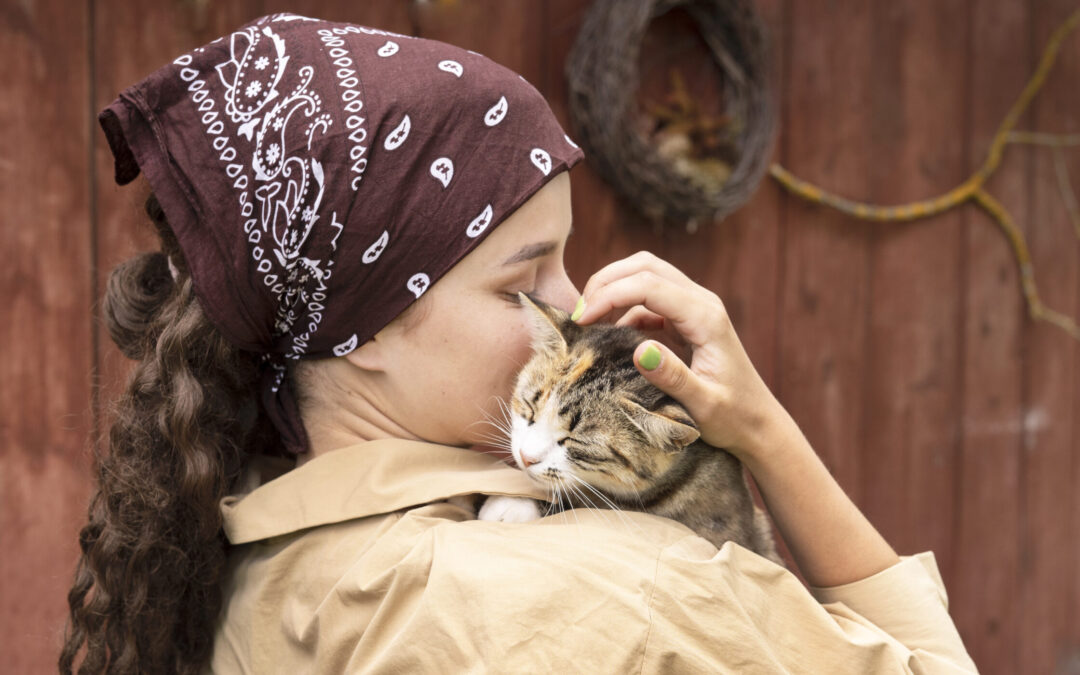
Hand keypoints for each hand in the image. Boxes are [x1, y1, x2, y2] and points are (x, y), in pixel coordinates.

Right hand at [573, 251, 782, 455]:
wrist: (758, 424)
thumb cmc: (733, 417)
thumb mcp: (702, 405)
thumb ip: (672, 377)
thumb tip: (639, 348)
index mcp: (705, 317)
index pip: (648, 285)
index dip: (609, 296)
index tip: (580, 321)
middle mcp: (701, 303)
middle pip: (645, 266)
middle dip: (606, 282)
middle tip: (578, 314)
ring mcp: (694, 308)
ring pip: (646, 275)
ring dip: (613, 289)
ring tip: (587, 320)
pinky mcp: (686, 319)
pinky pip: (648, 299)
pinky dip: (623, 307)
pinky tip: (609, 333)